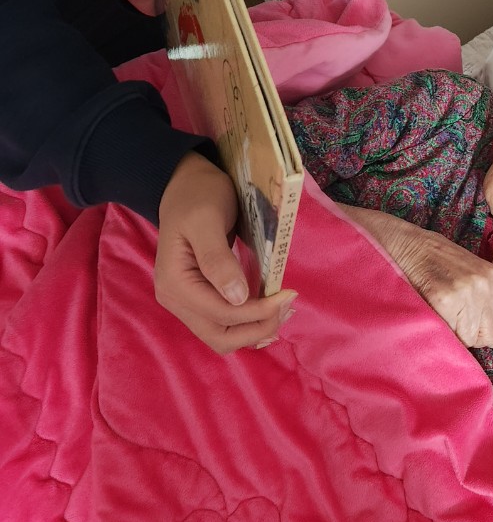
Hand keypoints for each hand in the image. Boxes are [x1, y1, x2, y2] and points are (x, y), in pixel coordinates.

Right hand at [155, 150, 296, 353]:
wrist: (185, 185)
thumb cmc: (197, 196)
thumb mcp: (207, 220)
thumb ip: (218, 259)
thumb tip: (237, 298)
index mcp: (175, 284)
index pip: (222, 314)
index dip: (257, 312)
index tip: (288, 295)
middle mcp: (175, 300)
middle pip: (220, 336)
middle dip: (257, 329)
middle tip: (288, 308)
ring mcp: (185, 302)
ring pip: (222, 336)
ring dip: (254, 330)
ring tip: (283, 311)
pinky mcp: (198, 298)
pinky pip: (223, 323)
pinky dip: (247, 324)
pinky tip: (269, 313)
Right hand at [340, 205, 492, 347]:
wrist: (397, 245)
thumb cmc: (428, 263)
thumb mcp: (468, 272)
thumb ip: (488, 296)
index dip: (487, 330)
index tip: (468, 322)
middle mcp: (485, 283)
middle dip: (473, 335)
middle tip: (451, 318)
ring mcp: (467, 291)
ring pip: (472, 339)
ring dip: (454, 334)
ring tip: (438, 312)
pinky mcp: (445, 300)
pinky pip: (454, 337)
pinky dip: (441, 332)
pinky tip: (429, 313)